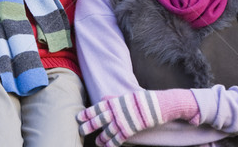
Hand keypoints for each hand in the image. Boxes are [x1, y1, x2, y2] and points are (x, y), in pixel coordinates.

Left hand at [77, 89, 198, 146]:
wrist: (159, 105)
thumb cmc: (143, 100)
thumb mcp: (127, 96)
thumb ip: (114, 98)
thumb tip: (102, 98)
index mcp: (116, 101)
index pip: (98, 107)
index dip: (88, 112)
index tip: (78, 117)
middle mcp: (117, 111)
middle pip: (99, 119)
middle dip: (89, 126)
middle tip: (81, 131)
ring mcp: (123, 120)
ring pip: (107, 131)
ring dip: (101, 138)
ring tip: (97, 142)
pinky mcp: (130, 129)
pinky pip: (117, 139)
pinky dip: (111, 144)